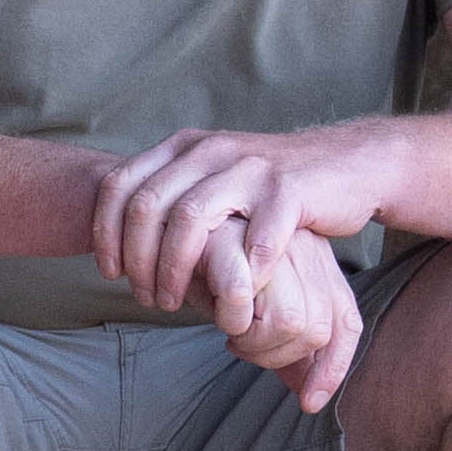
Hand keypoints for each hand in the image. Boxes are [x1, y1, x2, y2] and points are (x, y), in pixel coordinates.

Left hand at [90, 120, 400, 317]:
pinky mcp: (289, 190)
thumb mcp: (212, 178)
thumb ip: (172, 196)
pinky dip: (238, 271)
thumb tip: (120, 235)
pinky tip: (233, 295)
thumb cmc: (269, 188)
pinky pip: (254, 235)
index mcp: (184, 147)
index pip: (120, 185)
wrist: (346, 164)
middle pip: (147, 206)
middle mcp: (210, 151)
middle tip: (145, 297)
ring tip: (174, 302)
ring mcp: (249, 168)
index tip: (110, 272)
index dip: (105, 233)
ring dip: (174, 269)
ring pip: (189, 218)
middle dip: (137, 260)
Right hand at [202, 215, 364, 415]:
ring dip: (251, 341)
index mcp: (316, 264)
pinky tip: (213, 309)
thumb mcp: (256, 311)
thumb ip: (286, 345)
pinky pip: (243, 299)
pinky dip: (225, 316)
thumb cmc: (212, 272)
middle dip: (276, 357)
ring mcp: (272, 242)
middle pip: (318, 330)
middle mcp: (304, 249)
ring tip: (225, 324)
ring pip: (291, 321)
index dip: (332, 370)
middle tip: (239, 345)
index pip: (346, 324)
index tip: (308, 402)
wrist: (167, 231)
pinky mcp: (235, 238)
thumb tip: (311, 395)